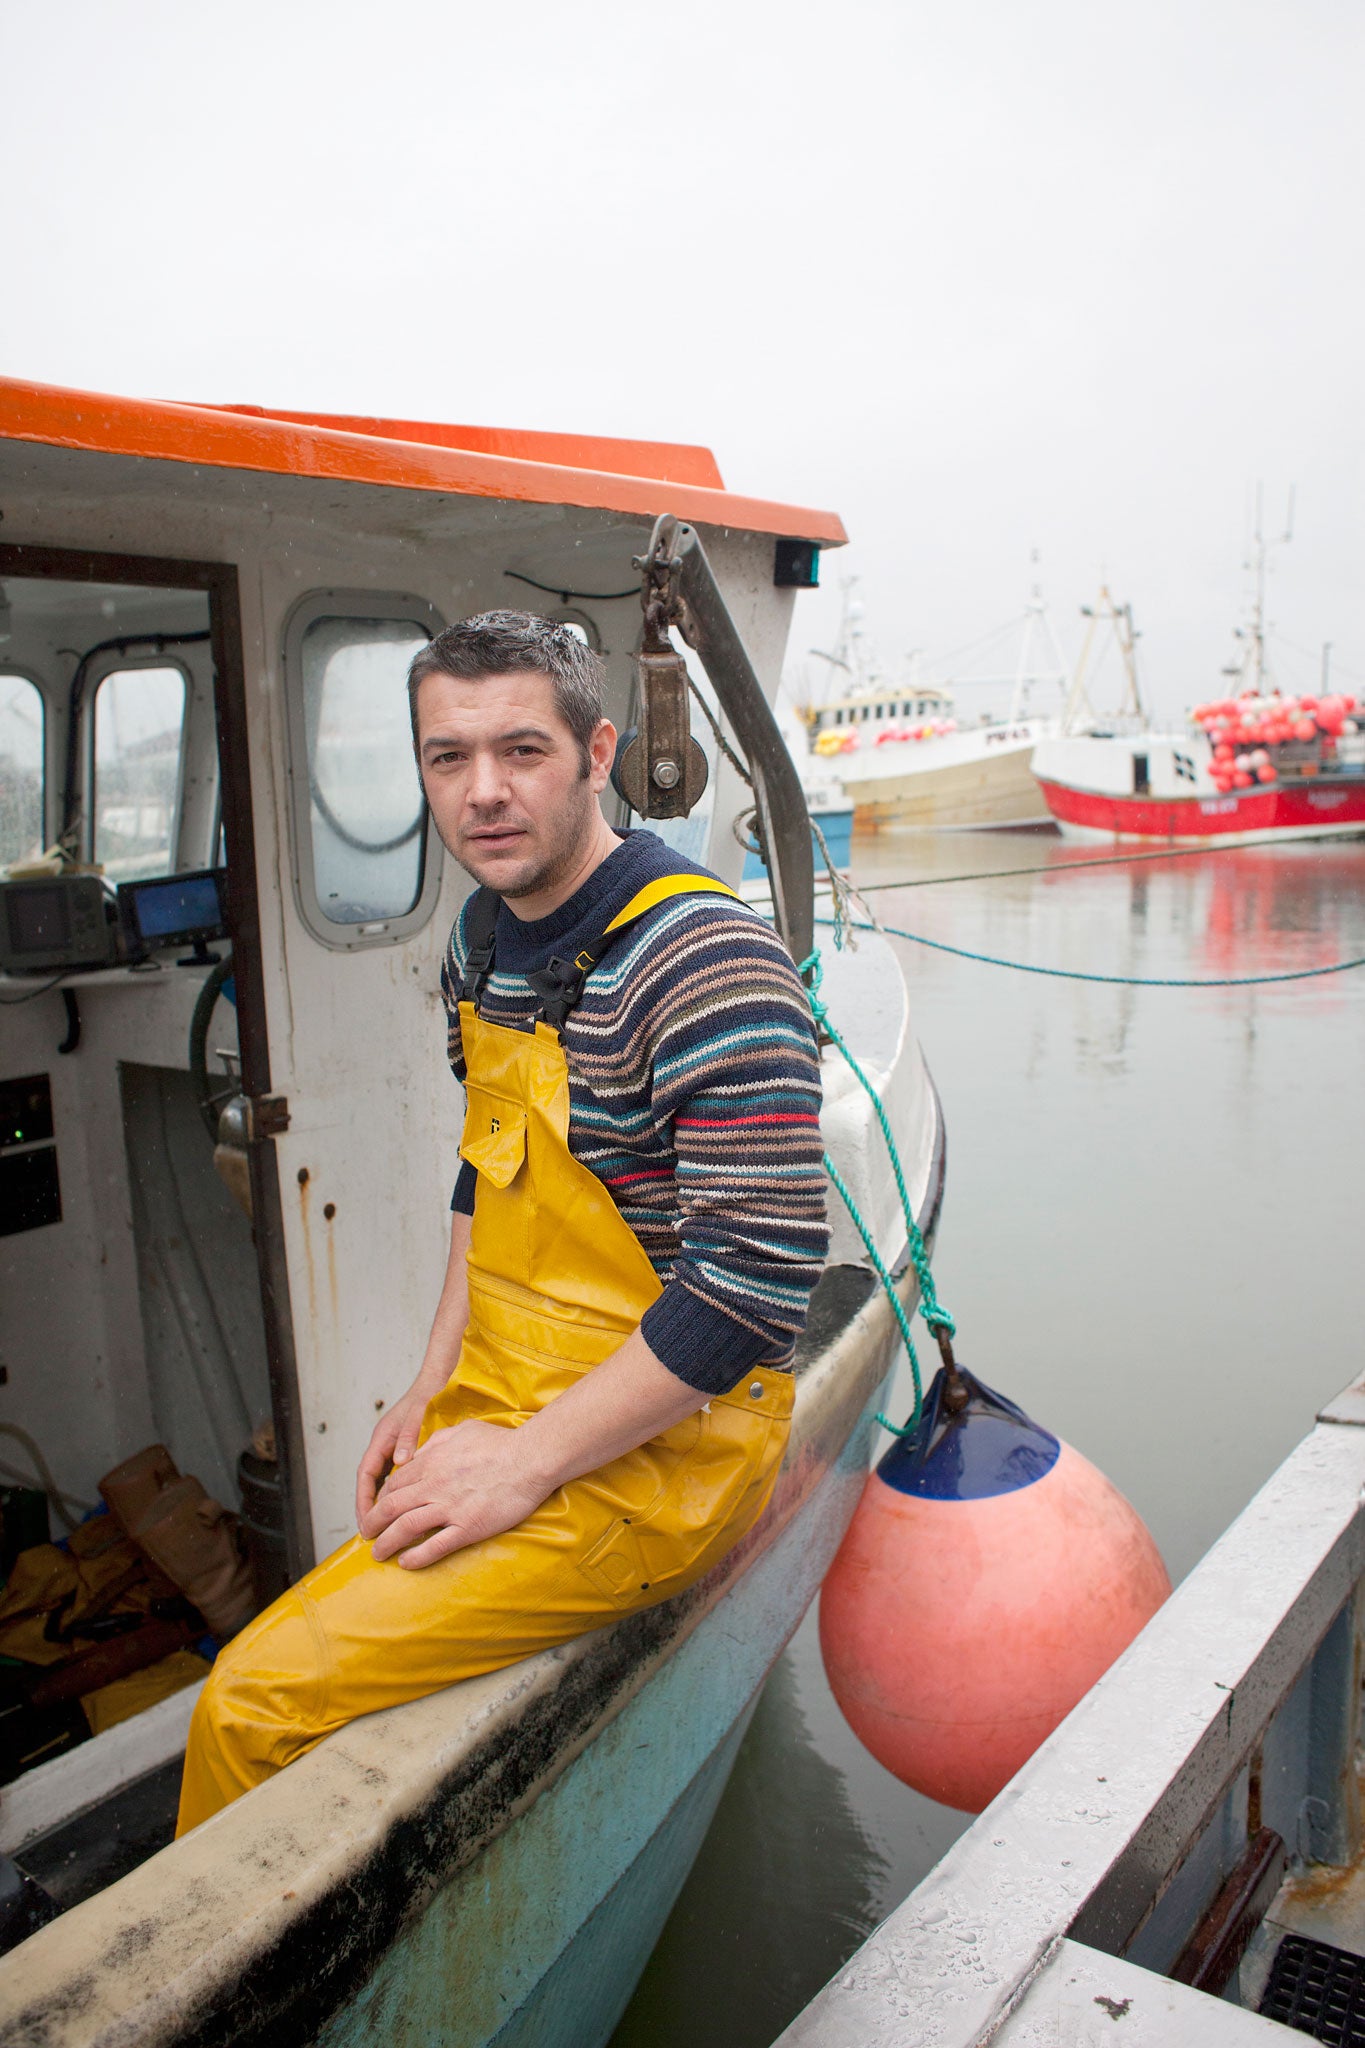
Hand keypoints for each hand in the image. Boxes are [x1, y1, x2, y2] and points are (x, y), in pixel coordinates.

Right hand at [354, 1374, 443, 1530]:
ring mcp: (394, 1448)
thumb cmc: (427, 1396)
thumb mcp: (417, 1415)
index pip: (365, 1475)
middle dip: (369, 1508)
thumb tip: (400, 1463)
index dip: (363, 1500)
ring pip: (381, 1481)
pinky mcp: (405, 1450)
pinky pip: (395, 1477)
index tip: (366, 1521)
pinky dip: (396, 1493)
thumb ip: (408, 1438)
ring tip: (386, 1528)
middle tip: (372, 1533)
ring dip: (381, 1503)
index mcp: (382, 1438)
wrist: (438, 1379)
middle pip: (370, 1483)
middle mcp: (384, 1445)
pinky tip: (405, 1508)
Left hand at [360, 1418, 553, 1569]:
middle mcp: (434, 1485)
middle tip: (366, 1535)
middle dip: (373, 1523)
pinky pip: (435, 1546)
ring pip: (405, 1528)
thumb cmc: (501, 1443)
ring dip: (386, 1543)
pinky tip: (406, 1563)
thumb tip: (421, 1451)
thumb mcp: (462, 1431)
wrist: (529, 1458)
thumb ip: (437, 1441)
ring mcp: (449, 1508)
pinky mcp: (467, 1527)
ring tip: (378, 1554)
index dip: (380, 1499)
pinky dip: (416, 1557)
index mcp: (432, 1462)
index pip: (395, 1484)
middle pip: (391, 1507)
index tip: (377, 1510)